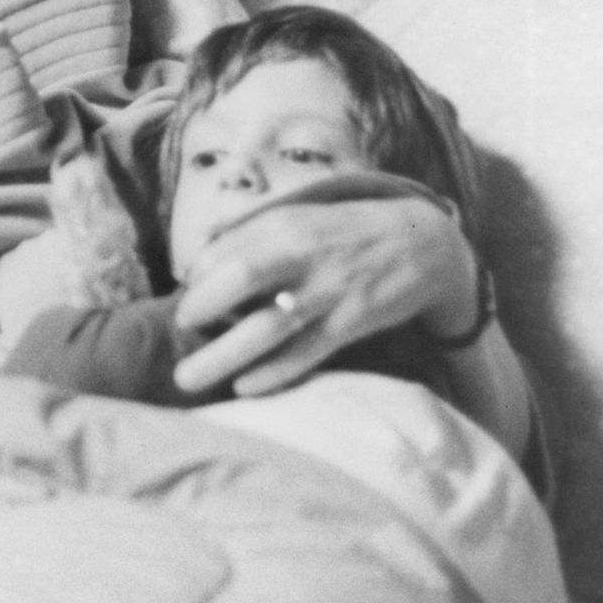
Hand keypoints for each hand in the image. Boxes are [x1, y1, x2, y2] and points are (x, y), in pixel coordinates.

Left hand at [171, 197, 473, 397]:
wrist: (422, 243)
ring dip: (223, 356)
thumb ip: (248, 231)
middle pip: (242, 277)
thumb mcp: (297, 216)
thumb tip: (197, 249)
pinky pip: (306, 353)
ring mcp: (329, 291)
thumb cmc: (342, 233)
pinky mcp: (352, 322)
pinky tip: (244, 387)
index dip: (197, 276)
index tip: (185, 296)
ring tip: (186, 379)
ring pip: (268, 328)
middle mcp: (304, 255)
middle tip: (180, 328)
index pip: (223, 251)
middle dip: (202, 306)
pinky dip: (273, 372)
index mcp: (283, 225)